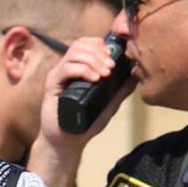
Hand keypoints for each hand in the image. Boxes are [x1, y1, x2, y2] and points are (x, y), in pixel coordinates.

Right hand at [39, 36, 135, 151]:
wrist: (67, 142)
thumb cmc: (85, 124)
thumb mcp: (108, 105)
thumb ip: (120, 91)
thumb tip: (135, 76)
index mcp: (78, 68)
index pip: (87, 44)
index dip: (101, 45)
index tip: (114, 58)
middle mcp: (67, 68)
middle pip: (81, 44)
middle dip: (99, 52)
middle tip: (111, 67)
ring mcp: (59, 75)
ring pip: (74, 53)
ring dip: (93, 60)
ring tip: (105, 74)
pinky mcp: (52, 85)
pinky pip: (66, 68)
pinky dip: (82, 70)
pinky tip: (94, 79)